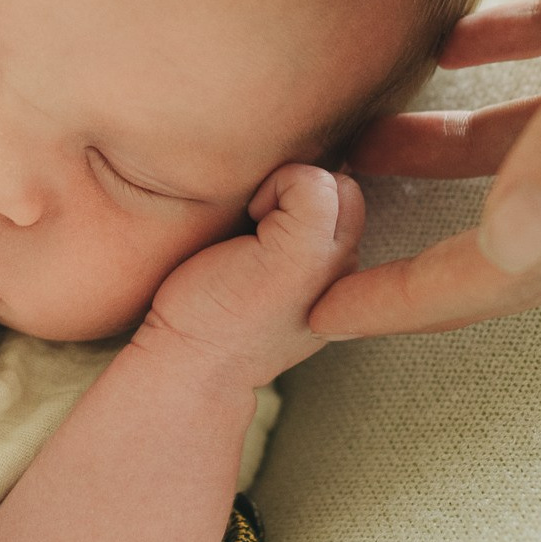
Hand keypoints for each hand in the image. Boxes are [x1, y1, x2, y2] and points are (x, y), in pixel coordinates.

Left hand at [142, 164, 364, 389]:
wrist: (191, 363)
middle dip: (302, 191)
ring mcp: (333, 264)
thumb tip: (296, 178)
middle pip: (346, 191)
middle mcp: (349, 273)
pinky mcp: (304, 253)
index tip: (264, 230)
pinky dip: (277, 183)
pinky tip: (249, 217)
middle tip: (256, 224)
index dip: (306, 199)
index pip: (348, 205)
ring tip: (252, 225)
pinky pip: (310, 181)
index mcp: (342, 281)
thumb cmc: (214, 315)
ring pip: (334, 184)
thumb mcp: (272, 275)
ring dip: (289, 189)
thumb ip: (298, 239)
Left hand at [309, 0, 540, 336]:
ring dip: (453, 156)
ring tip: (358, 136)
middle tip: (316, 246)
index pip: (525, 261)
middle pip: (528, 226)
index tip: (316, 310)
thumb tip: (511, 243)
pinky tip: (458, 37)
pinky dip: (514, 57)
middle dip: (420, 254)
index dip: (417, 299)